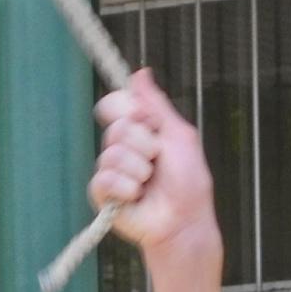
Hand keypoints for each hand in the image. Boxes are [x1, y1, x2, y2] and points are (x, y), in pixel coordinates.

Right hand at [89, 66, 218, 260]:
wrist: (184, 220)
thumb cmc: (188, 181)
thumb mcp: (179, 135)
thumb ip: (157, 105)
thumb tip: (141, 72)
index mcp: (139, 130)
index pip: (116, 104)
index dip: (129, 109)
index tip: (147, 120)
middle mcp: (121, 148)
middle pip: (116, 127)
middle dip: (143, 143)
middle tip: (157, 159)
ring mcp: (111, 171)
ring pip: (111, 153)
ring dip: (139, 168)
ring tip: (149, 182)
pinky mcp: (102, 195)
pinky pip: (103, 179)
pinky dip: (126, 187)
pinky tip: (136, 196)